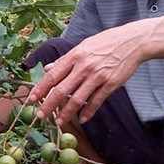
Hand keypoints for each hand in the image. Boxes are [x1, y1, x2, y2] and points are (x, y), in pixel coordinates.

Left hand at [28, 24, 145, 124]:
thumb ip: (65, 60)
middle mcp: (84, 67)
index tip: (31, 99)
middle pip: (62, 90)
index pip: (53, 75)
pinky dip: (88, 112)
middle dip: (48, 105)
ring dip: (66, 113)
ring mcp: (98, 77)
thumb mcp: (82, 46)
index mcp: (75, 56)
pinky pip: (96, 102)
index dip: (41, 88)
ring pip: (77, 99)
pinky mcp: (111, 84)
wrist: (132, 42)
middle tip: (40, 116)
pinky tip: (82, 120)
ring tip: (59, 122)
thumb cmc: (106, 42)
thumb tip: (48, 69)